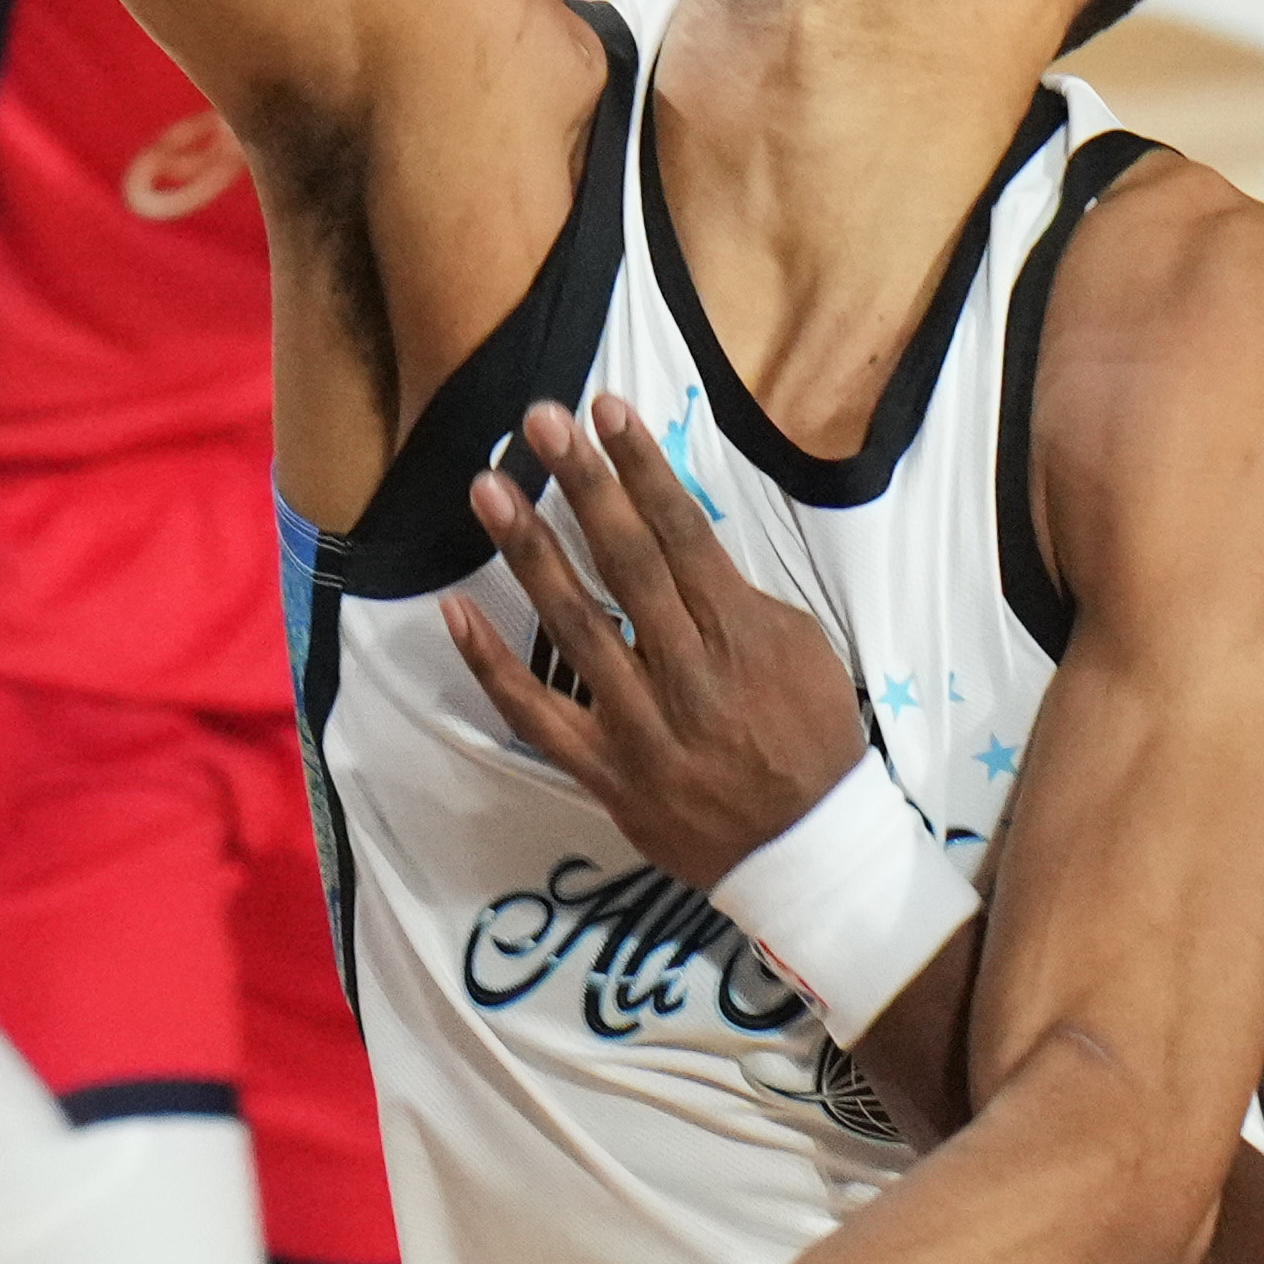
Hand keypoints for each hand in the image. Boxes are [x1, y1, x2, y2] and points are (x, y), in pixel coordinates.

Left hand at [444, 394, 867, 884]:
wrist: (806, 854)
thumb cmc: (809, 739)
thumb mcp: (803, 650)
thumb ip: (738, 596)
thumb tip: (680, 539)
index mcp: (742, 636)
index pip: (683, 533)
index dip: (642, 468)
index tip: (604, 410)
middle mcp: (687, 673)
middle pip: (626, 564)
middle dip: (582, 485)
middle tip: (539, 422)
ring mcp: (639, 724)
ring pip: (574, 627)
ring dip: (529, 552)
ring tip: (490, 489)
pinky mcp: (603, 771)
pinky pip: (535, 713)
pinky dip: (491, 663)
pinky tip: (454, 610)